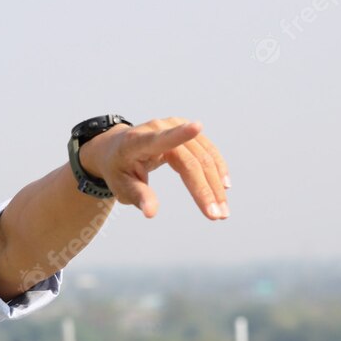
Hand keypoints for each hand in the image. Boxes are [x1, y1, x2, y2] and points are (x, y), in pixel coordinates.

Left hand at [78, 118, 229, 220]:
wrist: (116, 148)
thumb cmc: (118, 169)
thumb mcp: (121, 186)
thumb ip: (138, 196)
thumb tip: (151, 213)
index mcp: (137, 142)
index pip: (159, 139)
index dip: (178, 134)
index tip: (197, 127)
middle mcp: (158, 128)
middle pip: (190, 161)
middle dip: (206, 189)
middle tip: (217, 215)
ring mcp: (174, 125)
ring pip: (204, 157)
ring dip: (216, 184)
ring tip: (222, 210)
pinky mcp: (184, 127)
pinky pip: (207, 151)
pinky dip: (217, 170)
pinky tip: (224, 186)